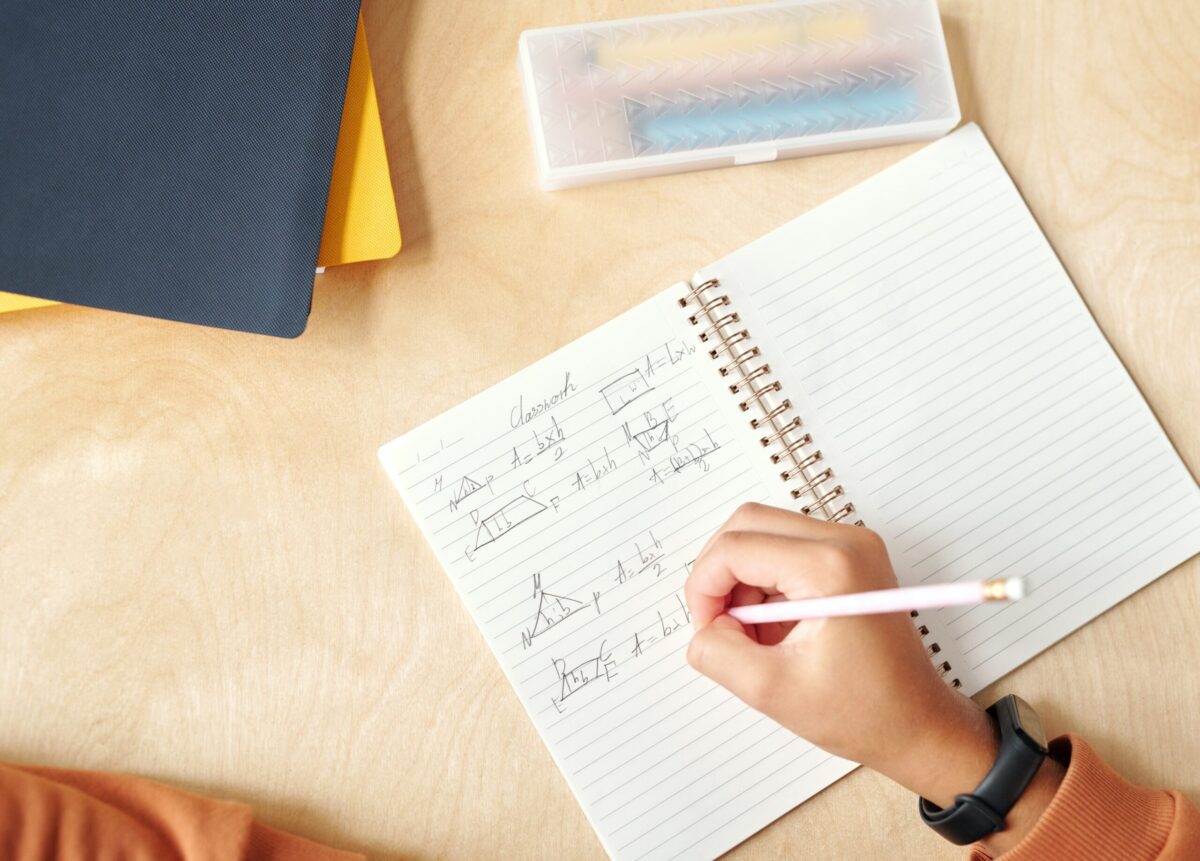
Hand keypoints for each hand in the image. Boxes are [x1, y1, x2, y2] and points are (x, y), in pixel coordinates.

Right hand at [683, 503, 997, 807]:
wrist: (919, 724)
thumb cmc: (864, 712)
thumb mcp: (773, 691)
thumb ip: (718, 653)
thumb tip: (703, 627)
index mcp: (830, 566)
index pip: (735, 548)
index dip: (704, 588)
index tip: (707, 630)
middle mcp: (845, 540)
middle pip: (747, 524)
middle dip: (719, 575)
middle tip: (719, 625)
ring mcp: (851, 545)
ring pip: (762, 534)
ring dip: (741, 581)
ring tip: (754, 636)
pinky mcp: (849, 557)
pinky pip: (784, 549)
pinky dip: (764, 584)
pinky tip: (773, 629)